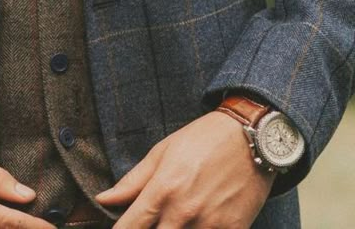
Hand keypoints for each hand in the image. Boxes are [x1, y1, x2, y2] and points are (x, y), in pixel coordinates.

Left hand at [94, 111, 274, 227]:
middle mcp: (183, 211)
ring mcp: (209, 224)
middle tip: (153, 222)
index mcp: (163, 189)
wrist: (251, 136)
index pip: (130, 228)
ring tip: (175, 222)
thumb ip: (133, 181)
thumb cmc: (204, 139)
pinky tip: (198, 224)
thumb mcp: (163, 151)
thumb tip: (103, 199)